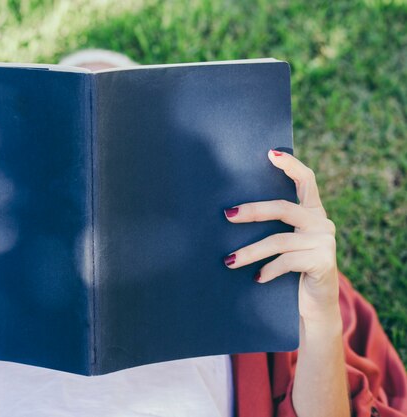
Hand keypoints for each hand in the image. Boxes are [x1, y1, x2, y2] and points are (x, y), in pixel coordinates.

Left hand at [223, 149, 338, 323]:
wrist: (313, 307)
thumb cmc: (290, 271)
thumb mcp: (284, 244)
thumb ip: (274, 226)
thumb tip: (230, 212)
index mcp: (312, 211)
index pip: (306, 180)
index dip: (290, 165)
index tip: (270, 153)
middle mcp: (322, 222)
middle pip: (283, 208)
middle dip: (252, 211)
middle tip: (227, 215)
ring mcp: (325, 241)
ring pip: (278, 240)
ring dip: (250, 251)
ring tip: (229, 261)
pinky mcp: (323, 261)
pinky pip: (287, 261)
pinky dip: (268, 269)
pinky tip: (257, 278)